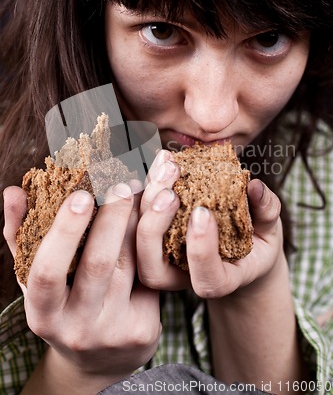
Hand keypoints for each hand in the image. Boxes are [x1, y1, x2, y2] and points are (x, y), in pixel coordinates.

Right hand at [3, 182, 160, 388]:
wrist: (98, 359)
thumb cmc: (63, 305)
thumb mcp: (37, 279)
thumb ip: (21, 236)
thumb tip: (13, 191)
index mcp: (42, 313)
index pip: (48, 272)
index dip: (65, 232)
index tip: (81, 194)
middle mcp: (76, 327)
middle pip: (98, 265)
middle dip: (112, 218)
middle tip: (122, 182)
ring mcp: (112, 331)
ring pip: (129, 266)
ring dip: (137, 223)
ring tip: (142, 191)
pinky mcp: (142, 329)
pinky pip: (149, 277)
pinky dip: (152, 243)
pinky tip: (157, 216)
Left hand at [137, 150, 283, 297]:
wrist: (239, 250)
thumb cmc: (257, 243)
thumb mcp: (270, 231)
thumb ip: (267, 212)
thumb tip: (256, 187)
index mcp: (219, 281)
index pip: (206, 280)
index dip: (200, 251)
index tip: (203, 213)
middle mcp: (183, 277)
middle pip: (152, 267)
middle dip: (156, 226)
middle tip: (171, 192)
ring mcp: (163, 259)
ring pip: (137, 242)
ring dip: (146, 201)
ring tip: (168, 166)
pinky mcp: (154, 236)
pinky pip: (139, 215)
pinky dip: (148, 185)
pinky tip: (163, 159)